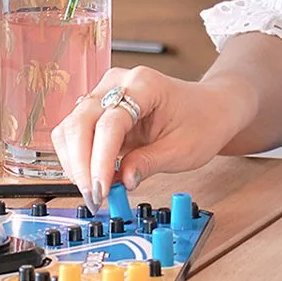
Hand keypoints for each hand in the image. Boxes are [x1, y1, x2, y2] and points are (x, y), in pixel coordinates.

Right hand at [51, 65, 251, 208]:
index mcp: (144, 84)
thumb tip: (122, 181)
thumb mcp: (183, 149)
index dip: (102, 160)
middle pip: (80, 122)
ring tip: (95, 191)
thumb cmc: (202, 121)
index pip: (110, 122)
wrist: (210, 107)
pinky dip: (78, 158)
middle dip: (81, 164)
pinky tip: (95, 177)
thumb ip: (149, 163)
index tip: (101, 190)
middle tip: (94, 198)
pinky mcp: (99, 109)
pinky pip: (76, 133)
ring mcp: (105, 93)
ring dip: (75, 163)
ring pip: (71, 128)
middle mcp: (118, 82)